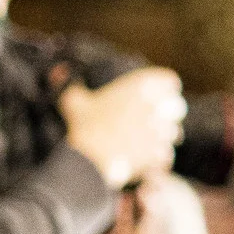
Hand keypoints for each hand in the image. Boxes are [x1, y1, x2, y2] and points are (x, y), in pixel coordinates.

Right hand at [60, 68, 184, 191]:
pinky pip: (166, 154)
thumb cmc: (83, 128)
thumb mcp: (75, 103)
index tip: (159, 96)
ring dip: (164, 136)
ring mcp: (162, 130)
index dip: (166, 88)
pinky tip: (145, 160)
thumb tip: (59, 72)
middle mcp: (157, 106)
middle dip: (166, 115)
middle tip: (151, 123)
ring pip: (174, 132)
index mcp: (141, 88)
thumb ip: (73, 87)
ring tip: (147, 142)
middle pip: (175, 108)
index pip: (169, 81)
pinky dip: (158, 158)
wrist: (88, 162)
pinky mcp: (162, 153)